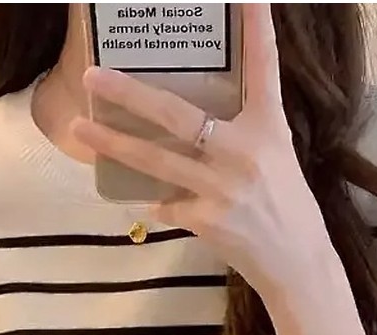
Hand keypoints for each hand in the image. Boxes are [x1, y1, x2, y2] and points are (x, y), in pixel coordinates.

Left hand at [72, 3, 325, 293]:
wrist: (297, 264)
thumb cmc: (288, 209)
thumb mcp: (276, 159)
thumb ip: (240, 137)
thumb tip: (195, 126)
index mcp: (268, 129)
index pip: (264, 69)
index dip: (257, 28)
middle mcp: (243, 153)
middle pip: (177, 115)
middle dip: (131, 95)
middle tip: (94, 76)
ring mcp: (221, 188)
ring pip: (156, 160)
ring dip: (113, 145)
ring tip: (79, 129)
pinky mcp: (207, 220)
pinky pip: (167, 203)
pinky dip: (156, 201)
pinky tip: (144, 201)